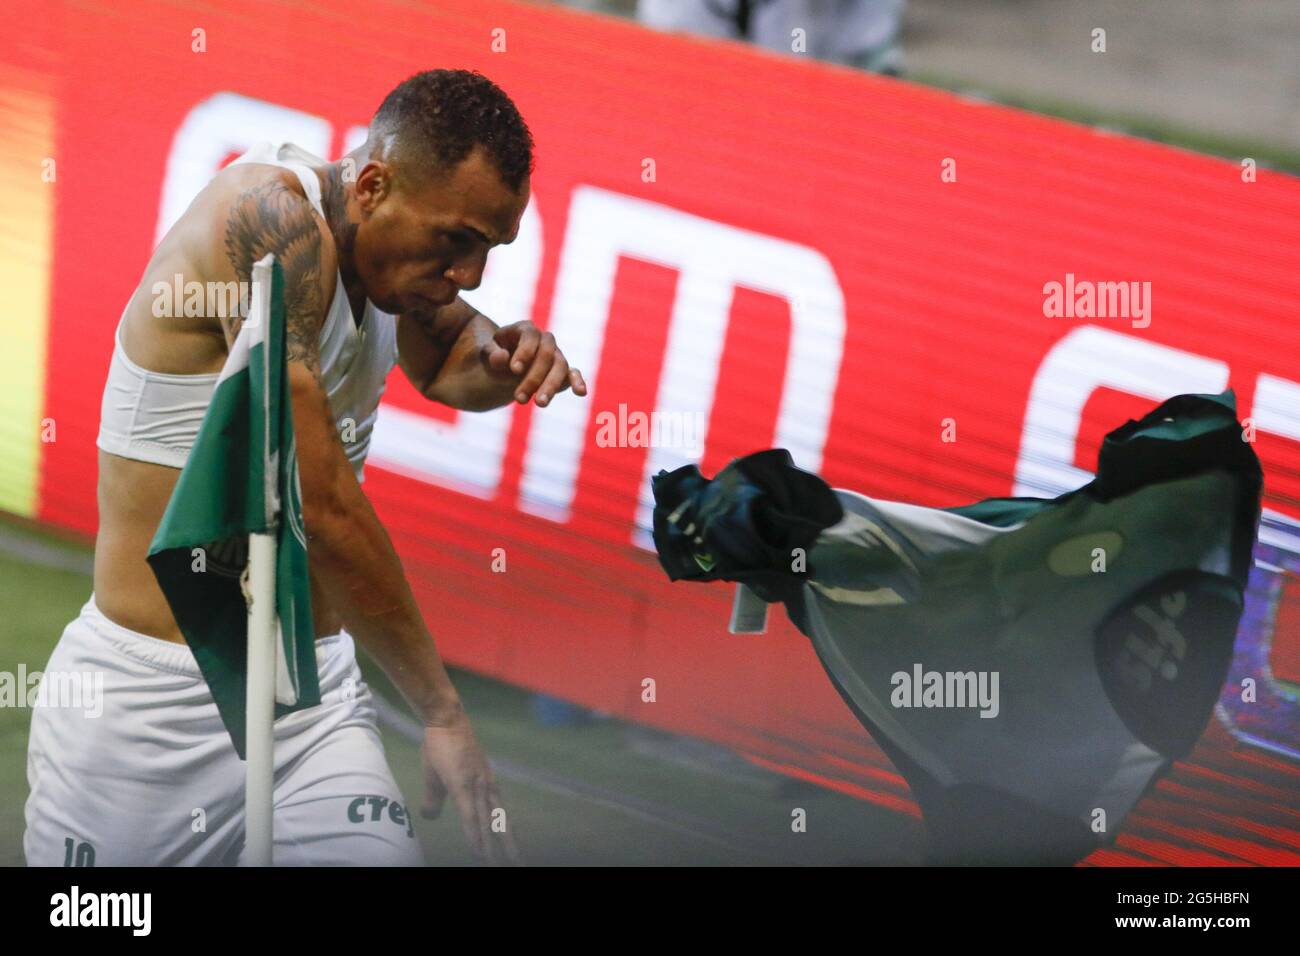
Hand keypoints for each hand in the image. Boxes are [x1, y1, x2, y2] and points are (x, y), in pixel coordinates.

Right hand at [420, 706, 520, 864]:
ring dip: (495, 846)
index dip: (504, 834)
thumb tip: (430, 816)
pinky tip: (480, 851)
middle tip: (520, 864)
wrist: (444, 720)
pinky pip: (471, 816)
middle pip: (500, 823)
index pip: (497, 815)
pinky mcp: (463, 785)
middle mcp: (486, 788)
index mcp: (485, 785)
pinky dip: (476, 835)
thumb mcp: (437, 777)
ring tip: (503, 864)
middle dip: (509, 846)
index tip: (514, 852)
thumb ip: (435, 800)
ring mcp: (477, 786)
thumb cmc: (442, 746)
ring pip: (489, 823)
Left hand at [480, 321, 587, 406]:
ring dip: (550, 386)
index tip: (514, 370)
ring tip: (539, 404)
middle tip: (519, 398)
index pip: (530, 336)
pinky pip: (574, 373)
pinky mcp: (563, 371)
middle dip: (534, 377)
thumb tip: (501, 358)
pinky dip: (578, 382)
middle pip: (547, 354)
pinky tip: (580, 392)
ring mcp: (556, 354)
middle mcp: (544, 340)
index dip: (524, 352)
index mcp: (525, 329)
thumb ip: (491, 354)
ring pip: (560, 366)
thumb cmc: (495, 357)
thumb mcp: (486, 354)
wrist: (505, 368)